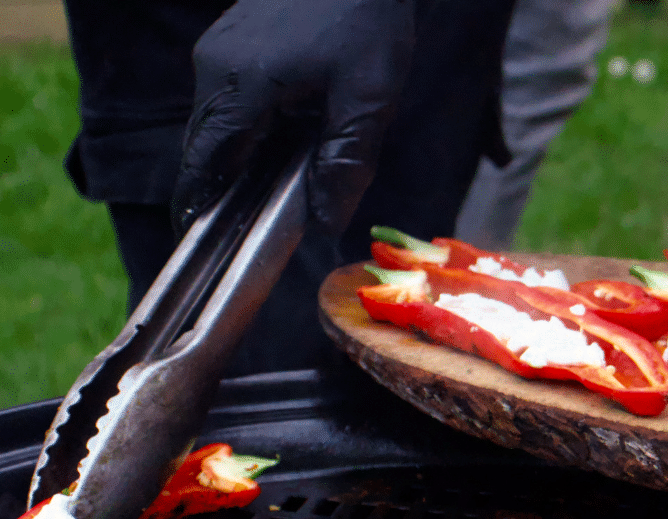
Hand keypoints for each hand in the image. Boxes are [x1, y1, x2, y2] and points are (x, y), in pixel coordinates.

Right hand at [172, 0, 414, 236]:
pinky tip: (283, 144)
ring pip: (216, 124)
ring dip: (239, 159)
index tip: (193, 240)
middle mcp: (214, 66)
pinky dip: (248, 132)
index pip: (201, 160)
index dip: (194, 204)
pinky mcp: (233, 42)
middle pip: (204, 146)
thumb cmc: (366, 19)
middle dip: (222, 188)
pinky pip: (229, 101)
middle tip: (246, 227)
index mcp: (239, 84)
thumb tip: (324, 223)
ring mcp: (219, 50)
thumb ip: (344, 164)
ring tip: (273, 189)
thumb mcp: (368, 100)